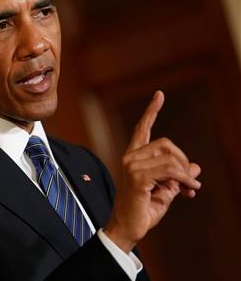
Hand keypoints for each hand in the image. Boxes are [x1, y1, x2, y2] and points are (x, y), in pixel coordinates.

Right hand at [103, 91, 201, 252]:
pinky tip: (190, 191)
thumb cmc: (142, 211)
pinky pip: (170, 171)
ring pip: (170, 158)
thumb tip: (196, 168)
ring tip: (189, 190)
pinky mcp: (137, 177)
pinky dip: (185, 181)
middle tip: (190, 181)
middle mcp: (129, 158)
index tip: (159, 95)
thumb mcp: (166, 192)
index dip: (151, 111)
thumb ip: (178, 177)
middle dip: (183, 160)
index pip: (142, 129)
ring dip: (185, 174)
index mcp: (133, 158)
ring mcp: (131, 166)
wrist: (128, 229)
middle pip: (165, 143)